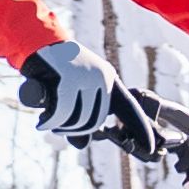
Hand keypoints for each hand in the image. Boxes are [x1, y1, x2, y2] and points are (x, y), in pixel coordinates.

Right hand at [20, 42, 145, 152]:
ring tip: (48, 122)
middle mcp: (103, 78)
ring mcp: (87, 76)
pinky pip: (62, 113)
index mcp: (109, 80)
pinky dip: (51, 123)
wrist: (37, 41)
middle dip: (76, 131)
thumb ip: (79, 117)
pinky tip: (43, 123)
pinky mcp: (68, 77)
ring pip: (79, 119)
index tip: (151, 147)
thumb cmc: (57, 69)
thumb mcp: (72, 92)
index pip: (130, 108)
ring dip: (61, 128)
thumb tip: (82, 145)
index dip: (140, 129)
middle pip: (96, 121)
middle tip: (58, 128)